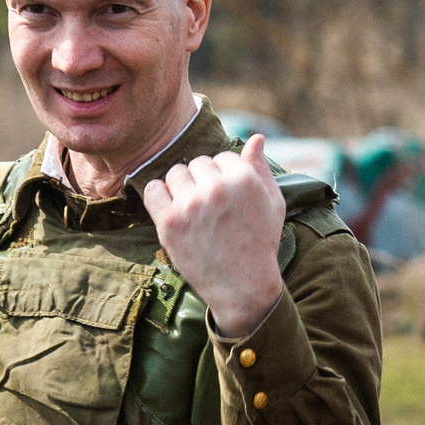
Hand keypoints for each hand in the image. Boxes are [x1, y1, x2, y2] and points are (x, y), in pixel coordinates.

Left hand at [142, 135, 286, 338]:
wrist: (244, 287)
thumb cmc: (260, 244)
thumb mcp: (272, 203)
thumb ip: (260, 168)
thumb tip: (257, 137)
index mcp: (243, 178)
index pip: (220, 157)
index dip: (222, 177)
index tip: (226, 200)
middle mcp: (216, 187)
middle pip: (196, 163)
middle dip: (201, 182)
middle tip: (209, 209)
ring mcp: (191, 205)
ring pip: (174, 174)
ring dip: (181, 189)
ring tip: (194, 213)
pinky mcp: (170, 223)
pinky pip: (152, 190)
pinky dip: (158, 197)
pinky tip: (173, 213)